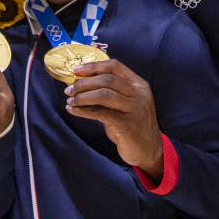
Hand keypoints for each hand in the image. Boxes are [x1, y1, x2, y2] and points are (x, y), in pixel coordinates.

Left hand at [65, 59, 164, 179]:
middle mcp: (139, 93)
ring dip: (82, 96)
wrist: (149, 151)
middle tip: (69, 89)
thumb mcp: (127, 104)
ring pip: (103, 94)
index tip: (76, 70)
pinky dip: (83, 111)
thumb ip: (111, 92)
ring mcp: (135, 108)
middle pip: (107, 80)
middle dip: (84, 83)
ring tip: (70, 100)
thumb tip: (81, 83)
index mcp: (139, 84)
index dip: (93, 66)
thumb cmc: (133, 126)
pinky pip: (100, 113)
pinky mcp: (127, 125)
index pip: (114, 66)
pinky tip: (73, 111)